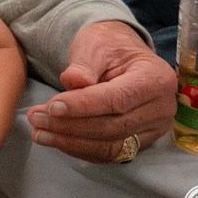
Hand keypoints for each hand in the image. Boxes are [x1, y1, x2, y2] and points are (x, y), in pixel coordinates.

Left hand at [25, 21, 176, 162]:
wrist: (121, 55)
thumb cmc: (109, 46)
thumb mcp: (94, 45)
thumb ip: (84, 65)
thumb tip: (71, 81)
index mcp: (155, 79)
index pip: (117, 99)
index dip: (83, 106)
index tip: (51, 107)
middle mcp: (161, 109)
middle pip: (113, 127)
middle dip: (71, 126)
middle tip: (36, 119)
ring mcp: (154, 129)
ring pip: (110, 145)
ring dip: (71, 142)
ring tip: (39, 132)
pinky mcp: (141, 142)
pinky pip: (109, 153)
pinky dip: (80, 149)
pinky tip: (56, 140)